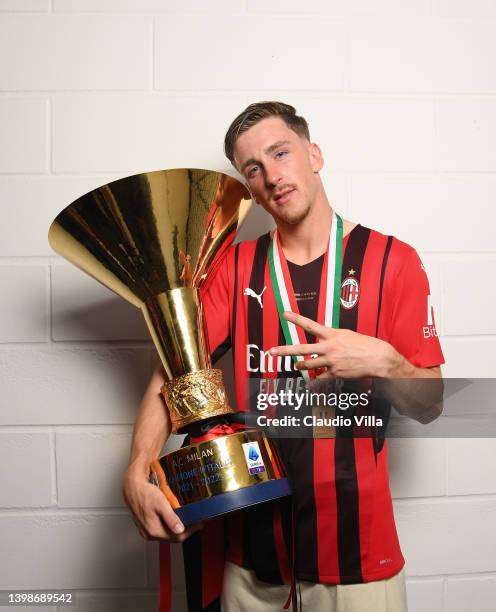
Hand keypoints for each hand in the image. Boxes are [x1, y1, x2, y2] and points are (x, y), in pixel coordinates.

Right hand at [122, 465, 202, 541]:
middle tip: (195, 521)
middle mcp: (149, 533)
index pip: (177, 538)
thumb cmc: (144, 493)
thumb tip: (180, 530)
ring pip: (167, 533)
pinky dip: (170, 525)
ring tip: (187, 519)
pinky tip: (174, 519)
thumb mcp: (161, 504)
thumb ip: (171, 518)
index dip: (191, 531)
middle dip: (186, 530)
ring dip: (177, 528)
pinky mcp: (145, 525)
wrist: (132, 487)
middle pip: (172, 537)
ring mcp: (146, 530)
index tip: (199, 524)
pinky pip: (161, 529)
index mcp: (153, 530)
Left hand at [269, 311, 401, 378]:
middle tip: (271, 351)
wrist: (379, 358)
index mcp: (332, 335)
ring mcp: (331, 361)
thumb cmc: (366, 345)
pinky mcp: (335, 373)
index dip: (296, 319)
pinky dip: (315, 381)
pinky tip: (310, 384)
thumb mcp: (347, 335)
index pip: (310, 325)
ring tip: (296, 365)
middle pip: (301, 348)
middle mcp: (329, 347)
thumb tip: (324, 340)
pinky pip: (320, 378)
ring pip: (308, 364)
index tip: (284, 314)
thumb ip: (333, 338)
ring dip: (301, 365)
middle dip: (284, 350)